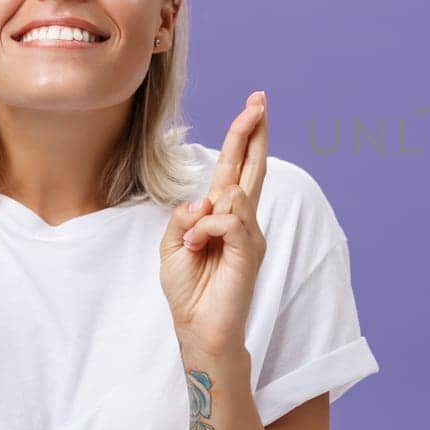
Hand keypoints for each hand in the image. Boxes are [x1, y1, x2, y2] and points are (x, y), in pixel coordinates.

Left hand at [160, 91, 269, 355]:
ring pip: (233, 194)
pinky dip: (206, 231)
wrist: (200, 328)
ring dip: (203, 217)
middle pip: (251, 167)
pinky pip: (228, 219)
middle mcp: (241, 220)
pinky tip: (198, 249)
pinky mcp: (250, 249)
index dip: (244, 137)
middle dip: (253, 132)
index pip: (236, 168)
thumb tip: (207, 200)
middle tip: (259, 100)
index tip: (254, 107)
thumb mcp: (171, 246)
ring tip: (193, 246)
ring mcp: (250, 234)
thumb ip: (184, 217)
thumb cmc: (189, 291)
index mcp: (222, 216)